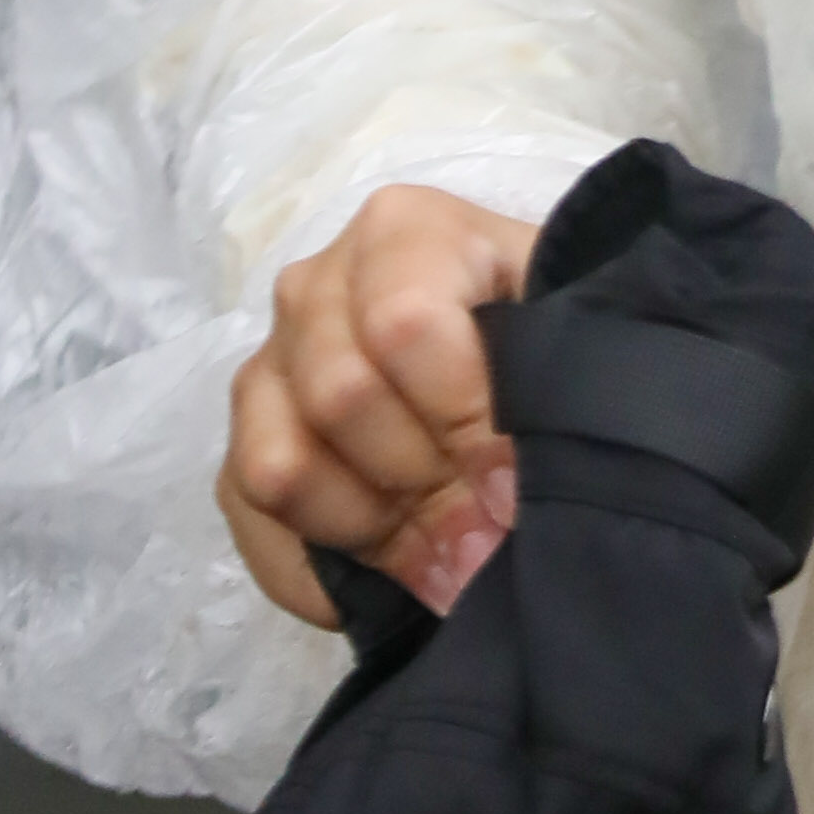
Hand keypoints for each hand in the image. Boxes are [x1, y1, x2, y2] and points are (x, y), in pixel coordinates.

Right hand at [220, 184, 542, 629]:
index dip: (463, 419)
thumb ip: (550, 398)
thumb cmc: (549, 343)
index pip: (402, 323)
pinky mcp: (246, 442)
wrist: (516, 369)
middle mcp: (316, 286)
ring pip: (279, 465)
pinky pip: (248, 519)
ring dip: (370, 529)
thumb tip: (499, 509)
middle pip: (340, 397)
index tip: (514, 483)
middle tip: (486, 531)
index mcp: (402, 233)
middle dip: (423, 484)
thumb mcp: (567, 341)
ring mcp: (271, 365)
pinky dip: (316, 571)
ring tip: (444, 554)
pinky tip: (388, 579)